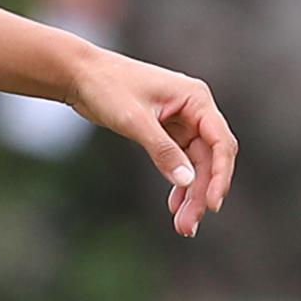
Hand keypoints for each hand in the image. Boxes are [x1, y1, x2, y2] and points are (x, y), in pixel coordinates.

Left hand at [68, 46, 236, 236]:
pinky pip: (181, 162)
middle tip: (189, 226)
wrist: (80, 74)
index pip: (220, 142)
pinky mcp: (167, 131)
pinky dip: (178, 183)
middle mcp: (194, 109)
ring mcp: (182, 121)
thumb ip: (162, 150)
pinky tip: (174, 206)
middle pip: (210, 159)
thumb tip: (187, 181)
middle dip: (201, 193)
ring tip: (183, 226)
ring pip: (196, 164)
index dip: (220, 175)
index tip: (212, 204)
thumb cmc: (107, 87)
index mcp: (196, 98)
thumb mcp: (134, 120)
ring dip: (191, 194)